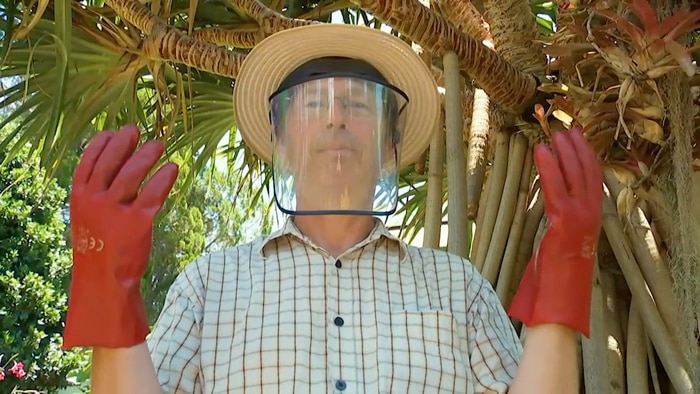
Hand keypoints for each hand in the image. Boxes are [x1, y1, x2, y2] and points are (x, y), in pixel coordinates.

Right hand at [62, 125, 177, 348]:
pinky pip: (153, 194)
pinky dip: (163, 178)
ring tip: (158, 145)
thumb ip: (96, 193)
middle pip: (111, 163)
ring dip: (146, 156)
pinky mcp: (137, 223)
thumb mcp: (87, 217)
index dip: (102, 144)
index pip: (88, 162)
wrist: (103, 281)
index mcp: (79, 197)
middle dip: (124, 144)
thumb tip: (114, 166)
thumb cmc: (98, 246)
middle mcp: (94, 200)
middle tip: (137, 131)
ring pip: (132, 175)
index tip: (114, 131)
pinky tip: (173, 168)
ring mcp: (114, 211)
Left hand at [508, 126, 602, 336]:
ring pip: (573, 174)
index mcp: (594, 216)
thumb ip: (561, 219)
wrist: (560, 295)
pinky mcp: (563, 220)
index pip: (593, 177)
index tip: (577, 137)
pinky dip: (547, 167)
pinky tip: (540, 151)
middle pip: (586, 170)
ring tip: (552, 134)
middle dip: (576, 147)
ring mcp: (580, 216)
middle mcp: (592, 212)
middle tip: (565, 129)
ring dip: (562, 151)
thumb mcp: (562, 240)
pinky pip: (554, 187)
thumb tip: (552, 205)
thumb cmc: (557, 273)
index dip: (586, 154)